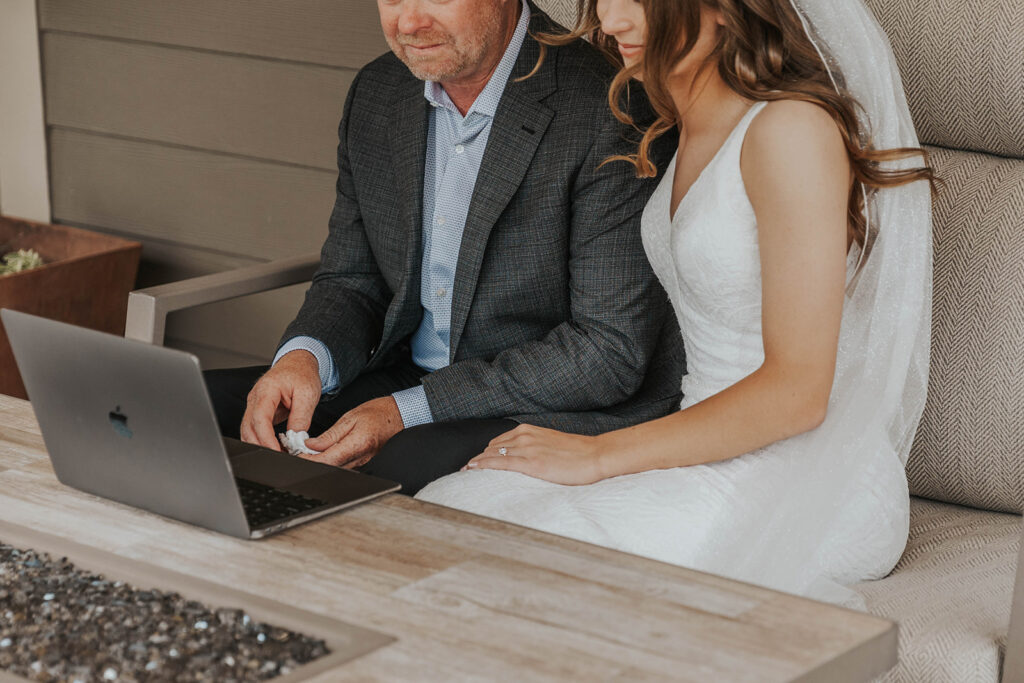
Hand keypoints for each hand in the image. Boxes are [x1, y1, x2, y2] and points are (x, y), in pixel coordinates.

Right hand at [240, 351, 320, 450]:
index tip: (276, 452)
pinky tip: (276, 448)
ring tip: (280, 455)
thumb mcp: (308, 394)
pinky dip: (262, 441)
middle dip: (262, 446)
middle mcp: (255, 398)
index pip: (259, 419)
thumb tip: (296, 439)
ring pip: (248, 431)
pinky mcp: (258, 412)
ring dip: (261, 445)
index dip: (266, 439)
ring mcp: (254, 405)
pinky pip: (255, 430)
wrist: (298, 364)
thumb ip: (301, 417)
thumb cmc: (302, 374)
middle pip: (249, 428)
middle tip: (280, 458)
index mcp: (266, 390)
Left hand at [301, 396, 403, 468]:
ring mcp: (363, 462)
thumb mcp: (350, 417)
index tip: (296, 457)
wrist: (399, 416)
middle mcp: (361, 457)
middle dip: (312, 463)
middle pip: (330, 467)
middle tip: (297, 455)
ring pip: (336, 468)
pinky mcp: (363, 462)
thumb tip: (311, 445)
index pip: (327, 459)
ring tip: (307, 453)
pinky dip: (331, 461)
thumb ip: (330, 435)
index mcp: (357, 444)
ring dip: (321, 463)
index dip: (309, 461)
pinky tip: (323, 454)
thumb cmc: (378, 413)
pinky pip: (343, 466)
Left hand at [463, 424, 607, 485]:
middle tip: (467, 469)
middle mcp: (524, 436)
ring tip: (466, 472)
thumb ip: (535, 446)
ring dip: (477, 463)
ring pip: (492, 455)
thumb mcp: (551, 443)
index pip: (498, 441)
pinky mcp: (531, 463)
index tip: (476, 461)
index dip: (485, 452)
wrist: (595, 455)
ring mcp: (526, 449)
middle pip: (491, 447)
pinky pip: (500, 464)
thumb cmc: (577, 452)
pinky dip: (484, 466)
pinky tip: (474, 470)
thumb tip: (525, 457)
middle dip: (479, 458)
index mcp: (528, 430)